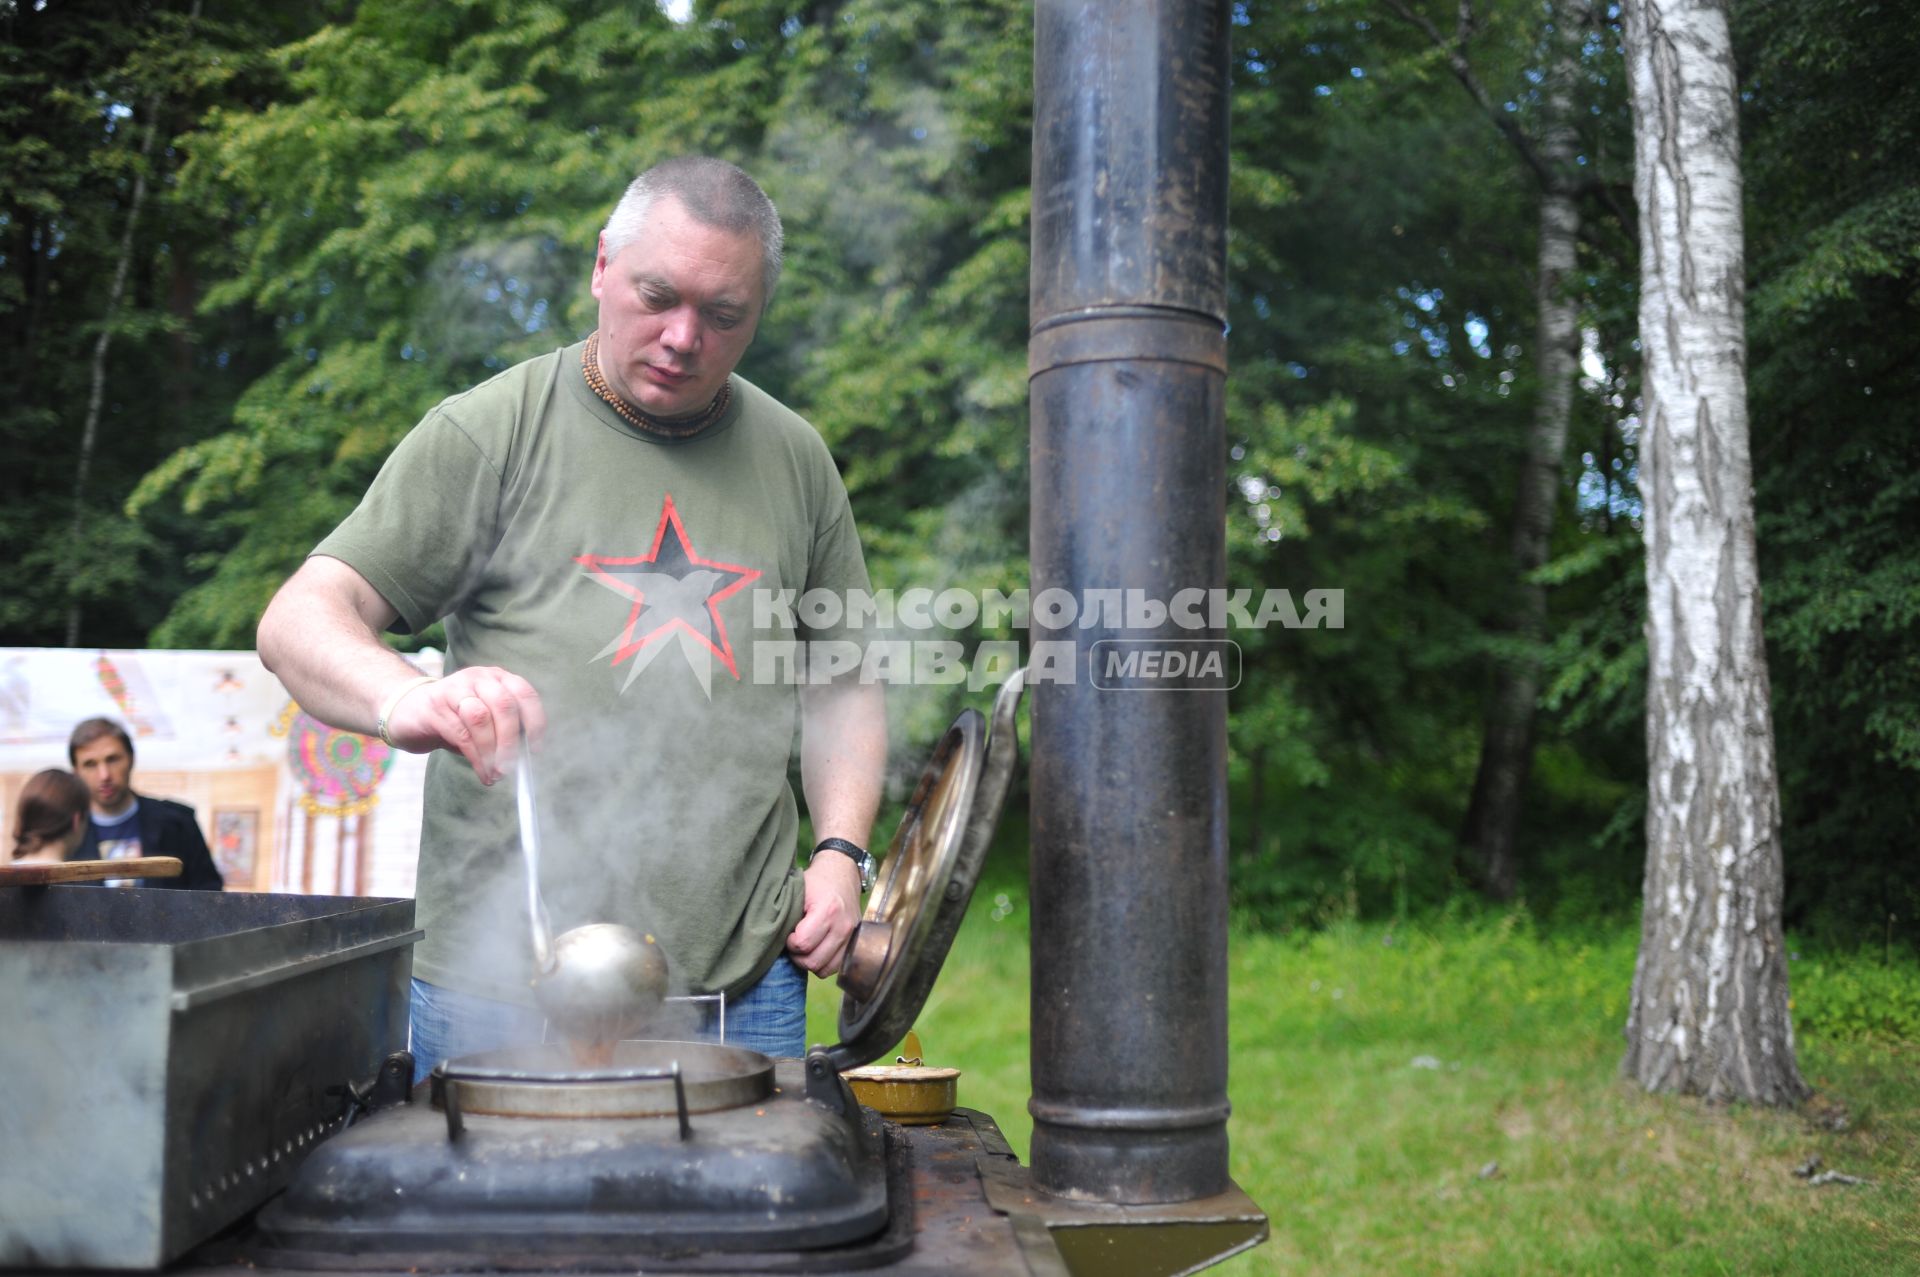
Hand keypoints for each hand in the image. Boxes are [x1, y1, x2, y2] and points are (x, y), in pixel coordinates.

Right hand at [383, 666, 544, 785]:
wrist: (408, 710)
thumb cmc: (455, 719)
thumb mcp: (485, 722)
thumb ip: (505, 732)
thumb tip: (527, 759)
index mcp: (498, 678)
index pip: (525, 695)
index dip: (535, 723)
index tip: (536, 750)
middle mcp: (478, 678)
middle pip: (504, 705)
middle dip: (511, 741)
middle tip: (511, 768)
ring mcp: (454, 689)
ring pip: (480, 718)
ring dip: (492, 751)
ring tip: (496, 774)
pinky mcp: (434, 706)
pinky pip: (460, 734)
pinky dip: (476, 758)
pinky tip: (482, 772)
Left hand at [786, 852, 862, 975]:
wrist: (842, 872)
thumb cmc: (816, 881)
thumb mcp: (798, 891)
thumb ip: (787, 915)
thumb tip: (773, 939)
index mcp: (828, 911)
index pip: (803, 944)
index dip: (789, 943)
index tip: (788, 933)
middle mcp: (843, 927)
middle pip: (814, 961)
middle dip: (798, 956)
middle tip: (793, 943)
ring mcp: (851, 936)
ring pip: (825, 969)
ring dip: (810, 963)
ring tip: (804, 948)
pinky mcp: (854, 942)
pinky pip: (835, 967)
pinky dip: (823, 963)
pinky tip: (816, 950)